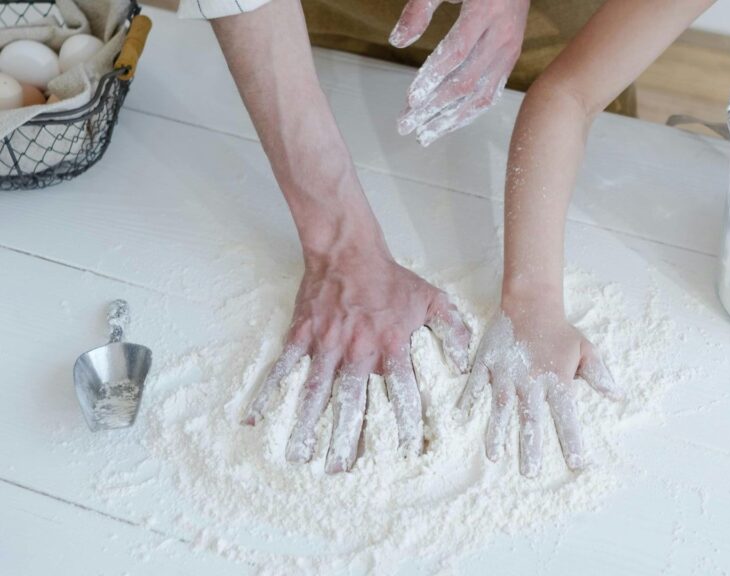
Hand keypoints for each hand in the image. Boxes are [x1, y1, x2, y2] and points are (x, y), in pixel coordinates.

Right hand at [242, 252, 471, 473]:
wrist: (348, 250)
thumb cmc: (390, 278)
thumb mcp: (432, 299)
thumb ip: (452, 330)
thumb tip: (463, 364)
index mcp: (391, 345)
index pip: (402, 391)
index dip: (406, 421)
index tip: (406, 450)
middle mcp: (358, 350)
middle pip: (352, 401)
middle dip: (345, 437)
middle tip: (338, 469)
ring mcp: (326, 343)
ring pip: (315, 391)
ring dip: (306, 425)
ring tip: (298, 455)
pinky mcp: (302, 334)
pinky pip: (284, 368)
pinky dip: (270, 392)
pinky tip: (257, 417)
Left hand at [390, 0, 528, 145]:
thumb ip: (420, 9)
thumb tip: (397, 41)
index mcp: (485, 13)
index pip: (456, 54)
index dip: (432, 78)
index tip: (410, 99)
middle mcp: (502, 37)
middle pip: (465, 82)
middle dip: (433, 108)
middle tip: (405, 124)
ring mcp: (510, 51)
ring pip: (480, 95)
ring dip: (450, 118)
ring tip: (423, 135)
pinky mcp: (511, 59)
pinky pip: (492, 93)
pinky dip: (469, 112)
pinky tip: (448, 123)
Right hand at [457, 296, 621, 476]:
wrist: (531, 302)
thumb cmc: (560, 330)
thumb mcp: (586, 350)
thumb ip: (599, 375)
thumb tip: (618, 397)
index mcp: (557, 380)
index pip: (566, 416)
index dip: (572, 440)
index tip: (577, 463)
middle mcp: (531, 380)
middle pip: (531, 419)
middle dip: (530, 447)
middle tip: (529, 473)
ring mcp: (506, 372)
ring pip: (501, 407)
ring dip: (497, 432)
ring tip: (494, 456)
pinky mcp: (487, 363)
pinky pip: (476, 384)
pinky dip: (468, 399)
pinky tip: (462, 416)